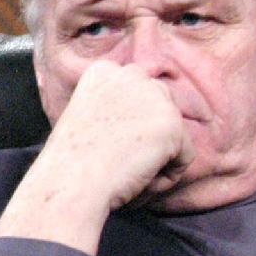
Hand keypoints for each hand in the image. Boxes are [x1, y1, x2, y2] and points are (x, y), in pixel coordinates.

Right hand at [0, 60, 191, 254]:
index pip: (138, 94)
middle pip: (161, 109)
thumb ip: (114, 108)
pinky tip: (138, 180)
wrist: (69, 184)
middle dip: (147, 138)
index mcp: (104, 71)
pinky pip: (185, 157)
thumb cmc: (70, 163)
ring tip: (125, 173)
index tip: (105, 145)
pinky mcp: (171, 124)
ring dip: (156, 158)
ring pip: (173, 135)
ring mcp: (154, 98)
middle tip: (116, 161)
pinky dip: (166, 177)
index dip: (127, 127)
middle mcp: (131, 75)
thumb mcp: (85, 118)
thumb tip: (143, 123)